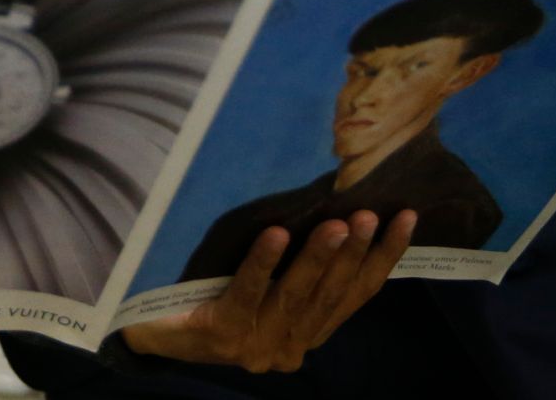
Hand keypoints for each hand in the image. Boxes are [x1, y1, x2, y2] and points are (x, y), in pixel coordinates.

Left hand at [120, 210, 414, 373]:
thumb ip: (302, 265)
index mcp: (305, 336)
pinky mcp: (221, 334)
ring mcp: (255, 346)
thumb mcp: (268, 285)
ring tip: (335, 223)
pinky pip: (247, 293)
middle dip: (354, 253)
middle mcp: (288, 348)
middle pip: (330, 296)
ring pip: (295, 296)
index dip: (383, 258)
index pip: (355, 296)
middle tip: (369, 214)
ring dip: (318, 258)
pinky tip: (275, 234)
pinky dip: (264, 263)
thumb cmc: (215, 294)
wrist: (149, 328)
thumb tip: (340, 208)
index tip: (406, 219)